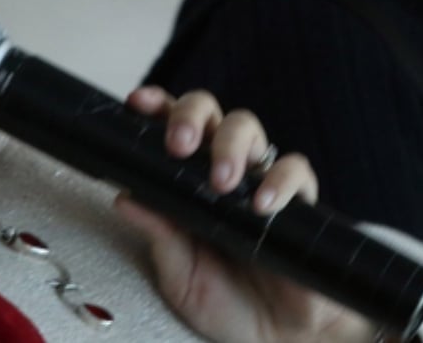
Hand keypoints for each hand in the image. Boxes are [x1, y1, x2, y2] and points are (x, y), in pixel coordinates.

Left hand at [113, 86, 376, 342]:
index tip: (137, 103)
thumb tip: (124, 198)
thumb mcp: (180, 273)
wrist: (278, 337)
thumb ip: (158, 234)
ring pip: (248, 128)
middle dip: (190, 117)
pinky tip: (262, 205)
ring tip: (222, 181)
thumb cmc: (225, 302)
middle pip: (208, 114)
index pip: (169, 127)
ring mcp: (259, 180)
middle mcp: (220, 169)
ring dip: (230, 145)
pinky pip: (294, 169)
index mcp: (185, 180)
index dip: (155, 107)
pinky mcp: (298, 200)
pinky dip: (278, 181)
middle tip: (178, 145)